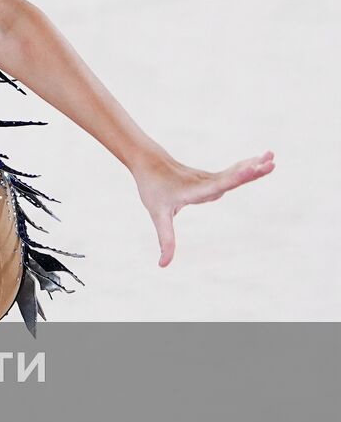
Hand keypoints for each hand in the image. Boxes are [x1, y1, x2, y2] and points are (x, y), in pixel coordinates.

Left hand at [133, 150, 274, 266]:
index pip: (216, 185)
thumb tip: (163, 265)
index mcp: (192, 190)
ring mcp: (209, 177)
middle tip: (270, 163)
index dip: (233, 178)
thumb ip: (166, 240)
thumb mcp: (157, 215)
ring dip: (254, 165)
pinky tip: (263, 159)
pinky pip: (234, 172)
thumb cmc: (152, 189)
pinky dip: (249, 166)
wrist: (148, 161)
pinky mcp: (212, 176)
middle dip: (250, 172)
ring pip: (234, 173)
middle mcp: (204, 182)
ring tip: (272, 157)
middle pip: (230, 178)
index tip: (248, 169)